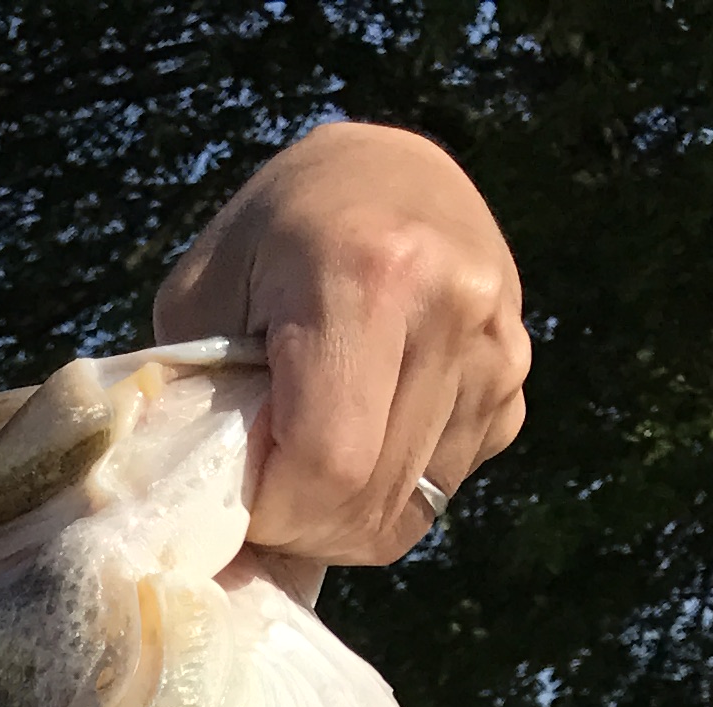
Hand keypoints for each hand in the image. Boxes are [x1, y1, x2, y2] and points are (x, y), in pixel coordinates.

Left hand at [154, 121, 528, 588]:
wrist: (386, 171)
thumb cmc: (271, 234)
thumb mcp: (203, 296)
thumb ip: (198, 399)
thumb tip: (211, 513)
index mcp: (369, 275)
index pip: (329, 462)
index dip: (274, 512)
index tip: (236, 497)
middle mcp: (451, 306)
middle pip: (373, 498)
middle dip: (304, 528)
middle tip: (261, 497)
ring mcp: (498, 347)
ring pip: (411, 507)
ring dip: (345, 519)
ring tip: (304, 463)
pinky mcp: (514, 382)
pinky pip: (443, 487)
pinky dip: (388, 493)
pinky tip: (360, 437)